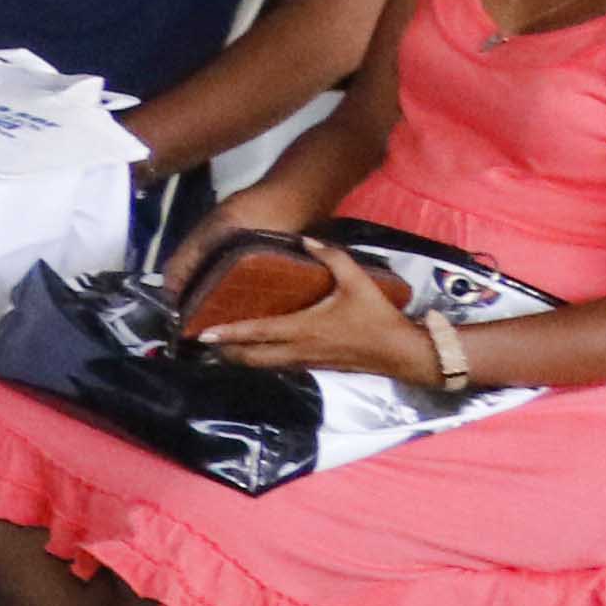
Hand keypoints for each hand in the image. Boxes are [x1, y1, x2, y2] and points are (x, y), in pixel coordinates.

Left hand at [198, 246, 443, 380]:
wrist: (403, 354)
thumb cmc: (378, 318)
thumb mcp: (357, 282)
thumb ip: (332, 258)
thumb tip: (306, 239)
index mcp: (303, 329)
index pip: (257, 332)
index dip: (228, 333)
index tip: (202, 333)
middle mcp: (299, 349)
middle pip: (252, 358)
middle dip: (226, 352)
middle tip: (204, 341)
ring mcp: (307, 361)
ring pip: (265, 365)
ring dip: (242, 358)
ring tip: (222, 346)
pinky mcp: (316, 367)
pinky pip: (280, 365)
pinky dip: (263, 359)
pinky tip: (256, 350)